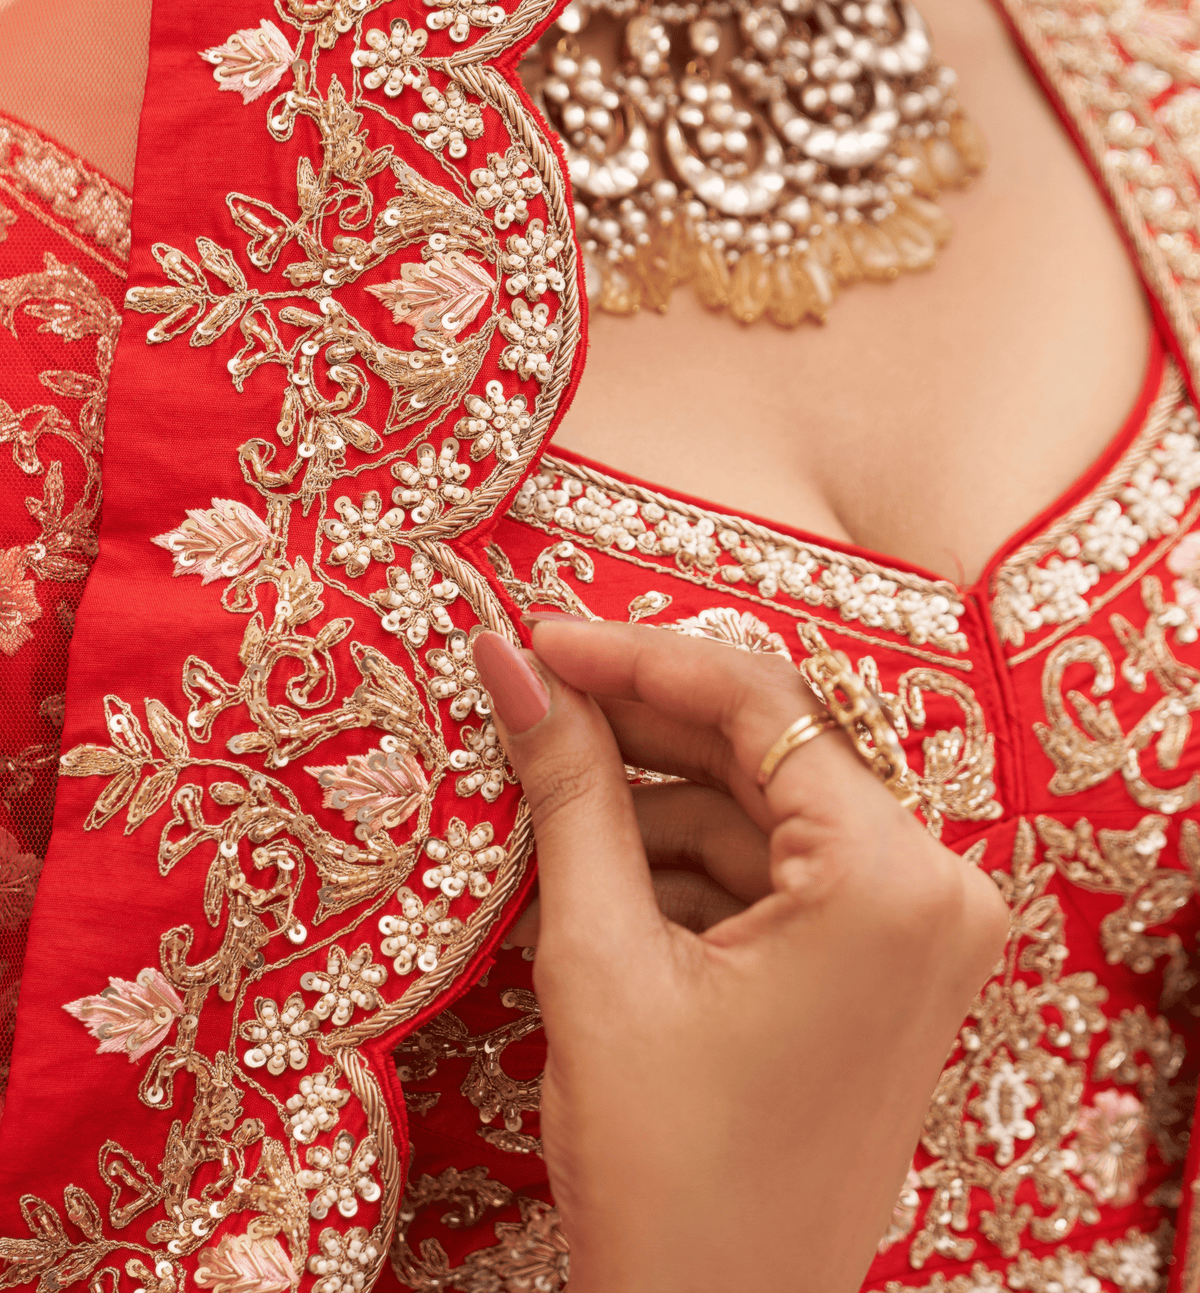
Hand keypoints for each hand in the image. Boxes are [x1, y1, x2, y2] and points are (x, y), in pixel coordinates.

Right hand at [472, 618, 1008, 1292]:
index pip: (758, 704)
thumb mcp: (601, 962)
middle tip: (529, 691)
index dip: (634, 656)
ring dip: (652, 802)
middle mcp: (935, 888)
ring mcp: (919, 931)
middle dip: (638, 726)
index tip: (538, 634)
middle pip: (766, 750)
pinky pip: (779, 872)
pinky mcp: (887, 966)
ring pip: (763, 810)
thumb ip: (568, 792)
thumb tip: (512, 663)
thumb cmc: (668, 1174)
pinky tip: (599, 871)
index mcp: (891, 879)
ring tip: (543, 800)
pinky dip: (689, 864)